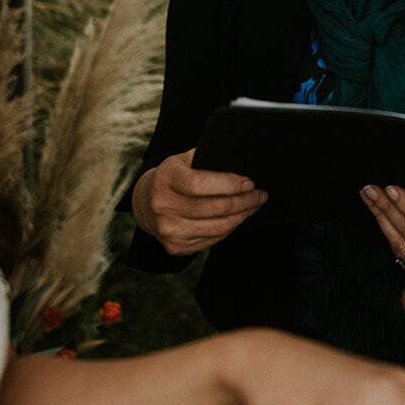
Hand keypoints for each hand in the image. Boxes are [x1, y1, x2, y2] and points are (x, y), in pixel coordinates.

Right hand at [133, 148, 266, 255]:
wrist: (145, 204)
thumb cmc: (172, 177)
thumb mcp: (182, 160)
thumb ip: (206, 158)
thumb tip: (239, 160)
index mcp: (166, 179)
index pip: (199, 184)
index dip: (229, 184)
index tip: (249, 182)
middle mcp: (163, 206)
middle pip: (214, 208)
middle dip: (244, 201)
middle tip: (260, 194)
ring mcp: (169, 229)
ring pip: (218, 227)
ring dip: (242, 216)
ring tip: (254, 205)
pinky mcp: (176, 246)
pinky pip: (213, 239)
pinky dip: (230, 228)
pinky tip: (238, 217)